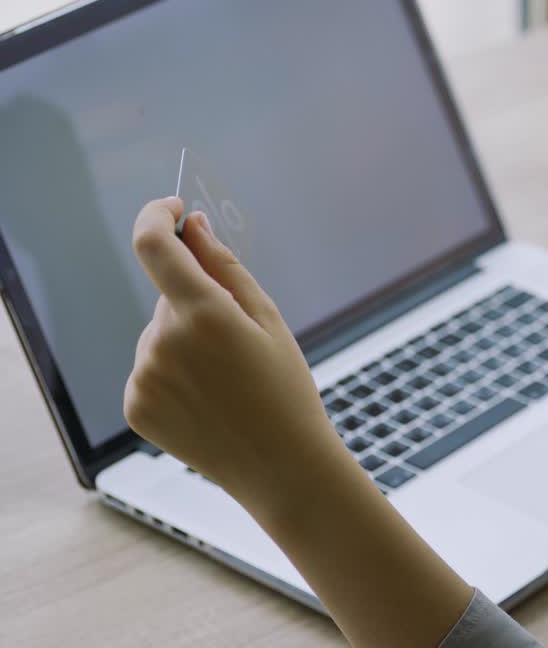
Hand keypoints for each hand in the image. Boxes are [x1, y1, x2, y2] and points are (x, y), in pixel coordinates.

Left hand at [125, 197, 347, 516]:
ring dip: (185, 342)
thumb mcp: (269, 319)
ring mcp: (144, 376)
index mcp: (203, 314)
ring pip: (159, 335)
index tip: (173, 208)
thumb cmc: (286, 389)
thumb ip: (225, 266)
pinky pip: (149, 369)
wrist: (281, 466)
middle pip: (168, 298)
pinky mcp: (135, 405)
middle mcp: (163, 342)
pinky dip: (173, 375)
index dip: (157, 216)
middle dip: (197, 303)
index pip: (153, 244)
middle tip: (240, 342)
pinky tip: (208, 401)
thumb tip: (193, 225)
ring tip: (228, 382)